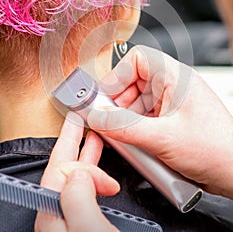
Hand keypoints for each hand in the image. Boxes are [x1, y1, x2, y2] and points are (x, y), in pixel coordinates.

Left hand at [34, 112, 118, 230]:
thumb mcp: (86, 227)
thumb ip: (78, 197)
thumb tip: (80, 172)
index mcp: (52, 211)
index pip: (61, 168)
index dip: (83, 160)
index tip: (102, 166)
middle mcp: (56, 214)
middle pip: (62, 168)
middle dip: (73, 140)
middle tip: (79, 120)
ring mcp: (67, 219)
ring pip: (73, 178)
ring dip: (85, 155)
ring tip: (95, 139)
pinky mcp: (80, 225)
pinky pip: (82, 190)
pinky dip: (92, 173)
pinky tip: (100, 174)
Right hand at [87, 45, 232, 198]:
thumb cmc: (217, 149)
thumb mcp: (163, 138)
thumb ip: (124, 126)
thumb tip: (97, 117)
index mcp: (176, 76)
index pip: (138, 59)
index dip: (117, 75)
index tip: (105, 98)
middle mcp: (173, 85)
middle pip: (132, 82)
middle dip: (119, 103)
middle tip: (111, 122)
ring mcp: (171, 102)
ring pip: (136, 101)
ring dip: (126, 118)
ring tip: (127, 138)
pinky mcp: (169, 119)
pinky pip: (144, 116)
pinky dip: (135, 128)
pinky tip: (137, 144)